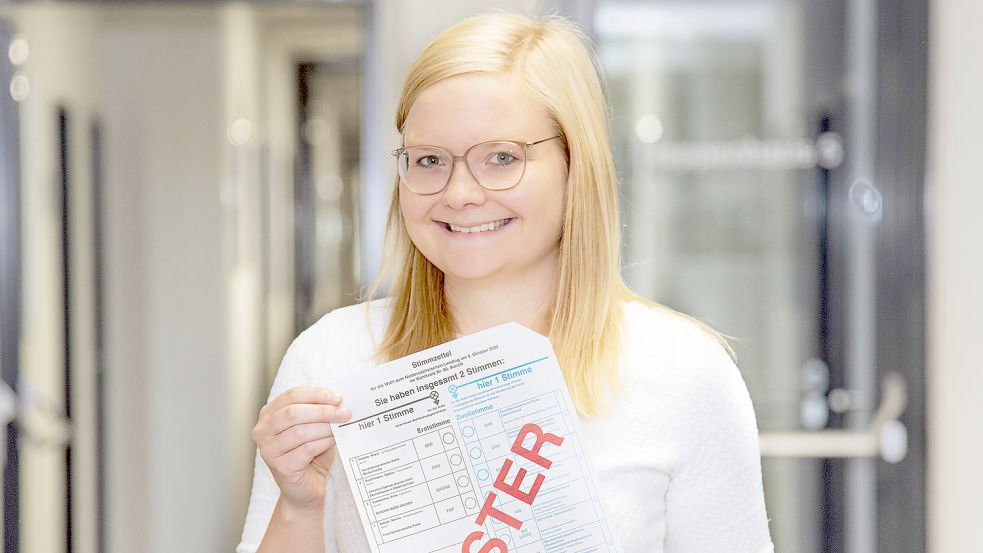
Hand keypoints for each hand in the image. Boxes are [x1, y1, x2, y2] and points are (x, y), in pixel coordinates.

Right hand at [251, 387, 351, 510]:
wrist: (306, 489)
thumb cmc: (310, 455)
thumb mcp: (314, 427)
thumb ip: (320, 412)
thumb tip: (339, 401)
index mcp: (269, 414)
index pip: (291, 395)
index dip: (316, 394)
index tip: (338, 398)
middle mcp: (263, 431)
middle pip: (293, 412)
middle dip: (323, 411)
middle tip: (345, 412)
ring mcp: (268, 450)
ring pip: (299, 431)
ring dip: (325, 427)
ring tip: (342, 426)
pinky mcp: (280, 467)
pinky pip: (305, 450)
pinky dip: (323, 442)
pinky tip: (334, 440)